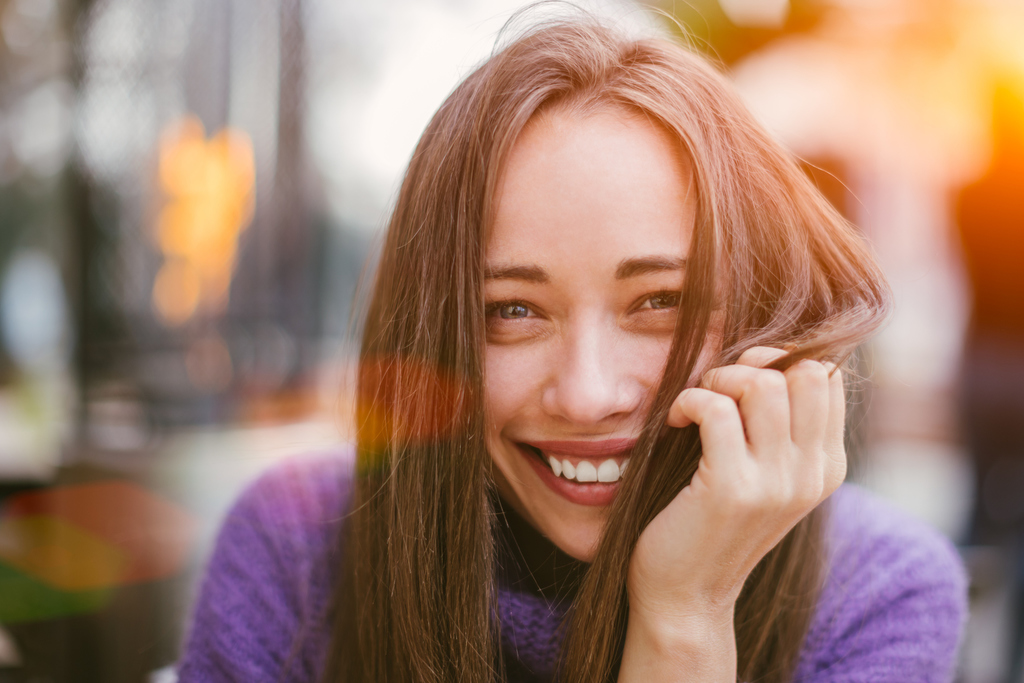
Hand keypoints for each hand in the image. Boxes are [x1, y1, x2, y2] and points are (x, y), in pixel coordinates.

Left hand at [626, 346, 845, 635]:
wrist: (686, 596)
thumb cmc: (713, 522)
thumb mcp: (763, 476)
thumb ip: (779, 427)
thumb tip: (770, 354)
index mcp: (827, 467)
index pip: (827, 377)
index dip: (778, 361)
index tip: (739, 384)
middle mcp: (812, 475)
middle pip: (804, 371)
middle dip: (751, 363)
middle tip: (716, 389)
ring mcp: (776, 485)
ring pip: (762, 385)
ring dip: (717, 380)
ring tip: (695, 404)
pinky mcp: (731, 491)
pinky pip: (714, 409)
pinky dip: (688, 401)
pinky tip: (676, 421)